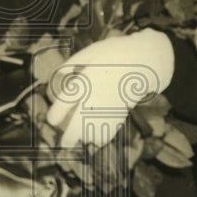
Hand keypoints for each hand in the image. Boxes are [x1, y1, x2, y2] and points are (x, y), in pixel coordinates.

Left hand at [45, 28, 173, 147]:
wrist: (144, 60)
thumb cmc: (115, 54)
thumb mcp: (91, 52)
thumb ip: (73, 63)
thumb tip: (59, 73)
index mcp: (85, 81)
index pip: (65, 102)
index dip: (55, 115)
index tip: (52, 121)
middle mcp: (96, 97)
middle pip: (78, 125)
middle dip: (69, 138)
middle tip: (64, 144)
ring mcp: (109, 107)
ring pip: (94, 132)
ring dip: (86, 137)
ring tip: (82, 138)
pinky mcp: (121, 112)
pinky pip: (109, 132)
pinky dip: (101, 138)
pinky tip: (97, 139)